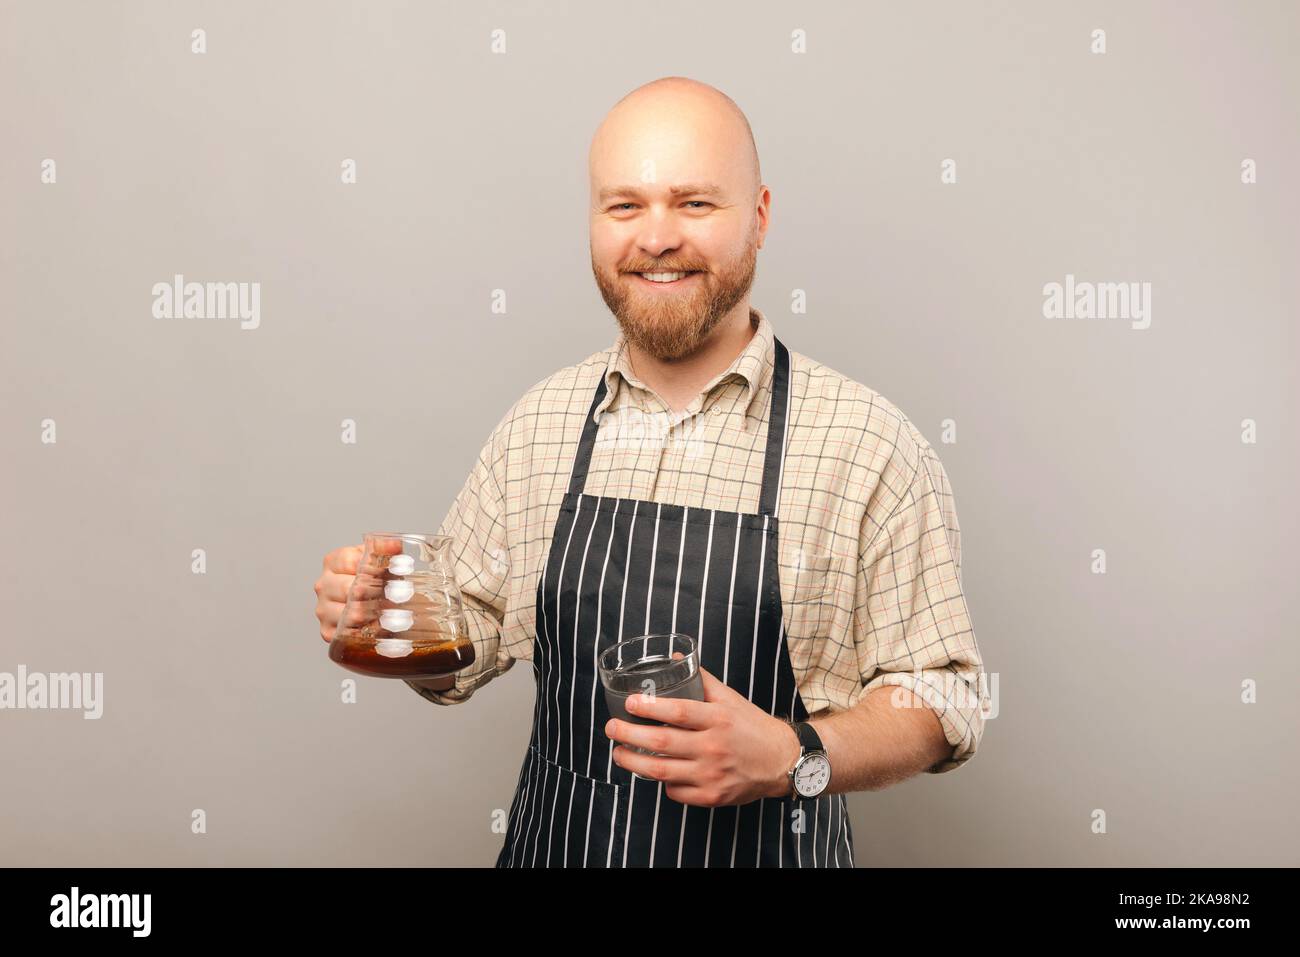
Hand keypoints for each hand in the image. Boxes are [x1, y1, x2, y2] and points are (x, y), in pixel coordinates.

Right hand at [312, 539, 402, 642]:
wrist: (373, 602)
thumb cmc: (374, 579)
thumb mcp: (380, 559)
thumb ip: (386, 549)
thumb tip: (394, 545)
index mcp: (333, 562)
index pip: (349, 562)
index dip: (372, 568)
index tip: (387, 573)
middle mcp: (324, 585)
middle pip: (347, 588)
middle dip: (372, 593)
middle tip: (391, 596)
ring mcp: (323, 609)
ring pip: (345, 614)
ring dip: (368, 615)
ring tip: (386, 613)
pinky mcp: (327, 630)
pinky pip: (343, 634)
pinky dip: (361, 632)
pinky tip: (375, 628)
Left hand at [604, 666, 802, 806]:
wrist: (781, 761)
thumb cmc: (751, 726)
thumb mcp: (730, 698)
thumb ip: (701, 679)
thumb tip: (675, 657)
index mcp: (718, 718)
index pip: (678, 711)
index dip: (649, 707)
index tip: (629, 702)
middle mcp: (714, 747)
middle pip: (661, 742)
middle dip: (628, 734)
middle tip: (611, 727)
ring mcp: (711, 774)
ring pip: (660, 771)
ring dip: (632, 762)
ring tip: (618, 752)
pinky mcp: (711, 796)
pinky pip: (674, 791)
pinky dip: (660, 782)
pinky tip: (654, 772)